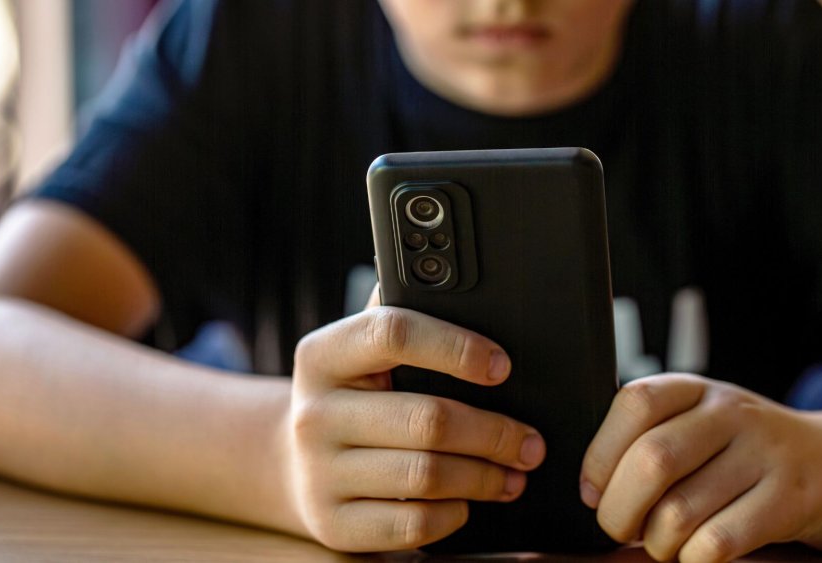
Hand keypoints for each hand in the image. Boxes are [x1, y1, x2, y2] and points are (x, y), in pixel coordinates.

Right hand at [287, 306, 545, 551]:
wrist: (290, 463)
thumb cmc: (350, 398)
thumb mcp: (357, 354)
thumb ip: (401, 318)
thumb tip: (471, 290)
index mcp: (323, 355)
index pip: (394, 333)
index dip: (457, 347)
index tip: (502, 366)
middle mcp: (314, 413)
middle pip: (428, 420)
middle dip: (495, 433)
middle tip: (531, 442)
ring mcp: (319, 473)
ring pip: (427, 476)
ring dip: (485, 477)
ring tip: (514, 474)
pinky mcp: (333, 524)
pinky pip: (413, 523)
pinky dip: (454, 514)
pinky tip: (467, 502)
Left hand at [580, 373, 821, 561]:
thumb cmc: (758, 452)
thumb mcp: (708, 425)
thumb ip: (657, 438)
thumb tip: (592, 487)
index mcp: (698, 390)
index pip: (634, 403)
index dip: (601, 454)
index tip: (593, 491)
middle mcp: (731, 412)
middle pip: (651, 461)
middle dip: (619, 511)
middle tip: (622, 529)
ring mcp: (765, 454)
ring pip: (680, 510)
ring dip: (657, 543)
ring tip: (665, 544)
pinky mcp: (793, 500)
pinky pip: (720, 541)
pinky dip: (694, 559)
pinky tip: (698, 556)